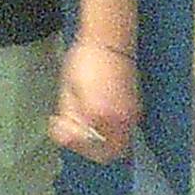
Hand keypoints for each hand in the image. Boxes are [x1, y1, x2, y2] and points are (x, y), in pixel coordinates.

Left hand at [52, 38, 137, 162]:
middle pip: (108, 153)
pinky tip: (95, 116)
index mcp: (100, 115)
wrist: (110, 42)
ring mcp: (132, 115)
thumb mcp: (68, 91)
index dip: (72, 142)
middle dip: (87, 147)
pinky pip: (123, 131)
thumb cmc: (85, 62)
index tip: (59, 124)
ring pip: (118, 144)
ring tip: (81, 121)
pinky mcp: (136, 108)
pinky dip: (109, 131)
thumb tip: (68, 136)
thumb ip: (68, 118)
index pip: (90, 148)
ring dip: (99, 140)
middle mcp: (121, 119)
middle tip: (71, 129)